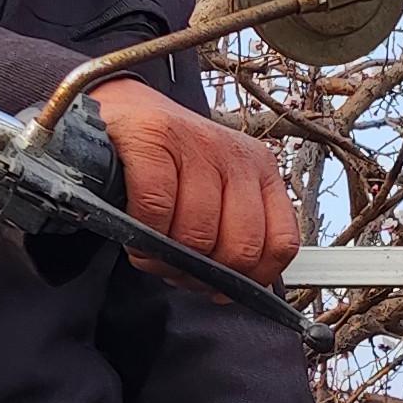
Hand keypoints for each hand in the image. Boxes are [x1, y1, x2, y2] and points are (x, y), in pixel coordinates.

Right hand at [91, 78, 300, 284]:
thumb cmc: (166, 163)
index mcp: (261, 172)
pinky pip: (155, 209)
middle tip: (178, 269)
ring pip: (197, 235)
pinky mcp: (154, 138)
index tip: (223, 286)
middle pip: (240, 248)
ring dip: (167, 259)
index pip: (281, 242)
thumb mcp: (213, 193)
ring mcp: (198, 143)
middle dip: (204, 274)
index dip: (251, 278)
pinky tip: (135, 229)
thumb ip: (230, 235)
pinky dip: (142, 233)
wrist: (120, 111)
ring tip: (151, 249)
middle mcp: (237, 156)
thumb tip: (228, 291)